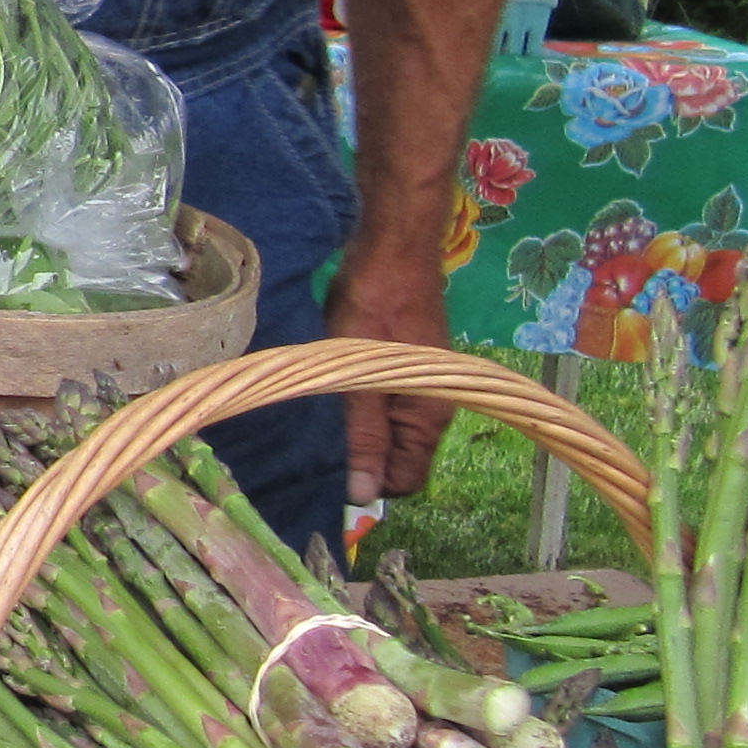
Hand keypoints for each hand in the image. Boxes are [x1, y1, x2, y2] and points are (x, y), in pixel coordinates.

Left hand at [324, 246, 455, 500]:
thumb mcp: (359, 379)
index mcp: (429, 418)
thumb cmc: (375, 310)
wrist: (394, 250)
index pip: (407, 480)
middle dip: (363, 461)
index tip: (330, 485)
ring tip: (317, 427)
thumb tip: (364, 497)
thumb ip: (365, 438)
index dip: (372, 488)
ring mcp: (421, 385)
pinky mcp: (406, 366)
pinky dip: (362, 408)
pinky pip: (386, 404)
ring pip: (390, 430)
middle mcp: (433, 407)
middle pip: (399, 457)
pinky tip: (331, 398)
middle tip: (313, 456)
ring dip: (359, 433)